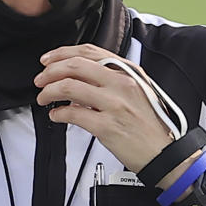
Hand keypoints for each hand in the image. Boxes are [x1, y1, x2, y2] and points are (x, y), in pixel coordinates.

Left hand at [35, 44, 177, 171]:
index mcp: (129, 72)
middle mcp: (122, 84)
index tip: (48, 60)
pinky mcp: (107, 126)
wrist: (165, 153)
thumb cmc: (151, 125)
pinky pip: (73, 113)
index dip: (63, 53)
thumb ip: (113, 79)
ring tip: (43, 98)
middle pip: (75, 65)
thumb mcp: (138, 92)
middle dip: (50, 71)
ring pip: (69, 87)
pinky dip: (58, 113)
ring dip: (49, 92)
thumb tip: (81, 77)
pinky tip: (56, 116)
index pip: (90, 52)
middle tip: (40, 80)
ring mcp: (114, 104)